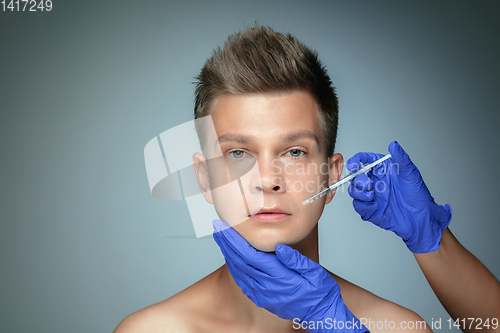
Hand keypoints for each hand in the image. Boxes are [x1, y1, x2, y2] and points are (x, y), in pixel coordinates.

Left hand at [212, 219, 367, 331]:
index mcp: (280, 277)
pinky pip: (243, 282)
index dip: (235, 240)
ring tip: (221, 238)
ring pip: (239, 272)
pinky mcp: (262, 299)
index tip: (225, 227)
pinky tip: (231, 258)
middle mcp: (268, 287)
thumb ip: (296, 260)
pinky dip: (234, 268)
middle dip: (227, 243)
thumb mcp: (315, 273)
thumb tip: (280, 246)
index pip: (250, 255)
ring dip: (228, 254)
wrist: (322, 315)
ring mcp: (263, 295)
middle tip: (217, 227)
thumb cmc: (321, 292)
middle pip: (240, 261)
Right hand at [346, 141, 451, 252]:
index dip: (355, 161)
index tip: (353, 165)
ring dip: (359, 193)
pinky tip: (376, 206)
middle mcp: (375, 181)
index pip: (364, 160)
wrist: (419, 218)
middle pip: (355, 176)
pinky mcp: (369, 209)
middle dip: (358, 179)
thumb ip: (401, 158)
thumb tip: (393, 145)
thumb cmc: (417, 195)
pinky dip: (363, 205)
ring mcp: (371, 195)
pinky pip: (357, 205)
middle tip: (369, 184)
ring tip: (372, 196)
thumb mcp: (410, 174)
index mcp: (382, 170)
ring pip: (354, 190)